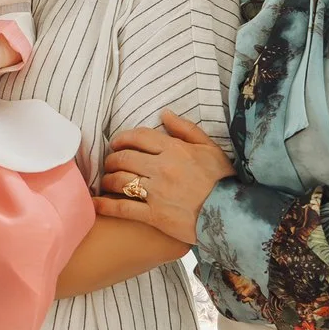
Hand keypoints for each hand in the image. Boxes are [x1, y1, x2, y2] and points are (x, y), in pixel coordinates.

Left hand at [96, 112, 233, 243]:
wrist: (232, 215)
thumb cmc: (223, 181)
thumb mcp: (210, 148)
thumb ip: (185, 129)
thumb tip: (164, 113)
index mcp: (174, 150)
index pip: (138, 136)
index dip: (123, 138)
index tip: (117, 143)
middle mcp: (161, 168)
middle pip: (123, 158)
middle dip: (112, 159)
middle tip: (110, 163)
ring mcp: (156, 192)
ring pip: (119, 180)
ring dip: (108, 180)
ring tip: (107, 182)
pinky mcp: (154, 215)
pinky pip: (123, 209)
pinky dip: (106, 206)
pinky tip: (96, 204)